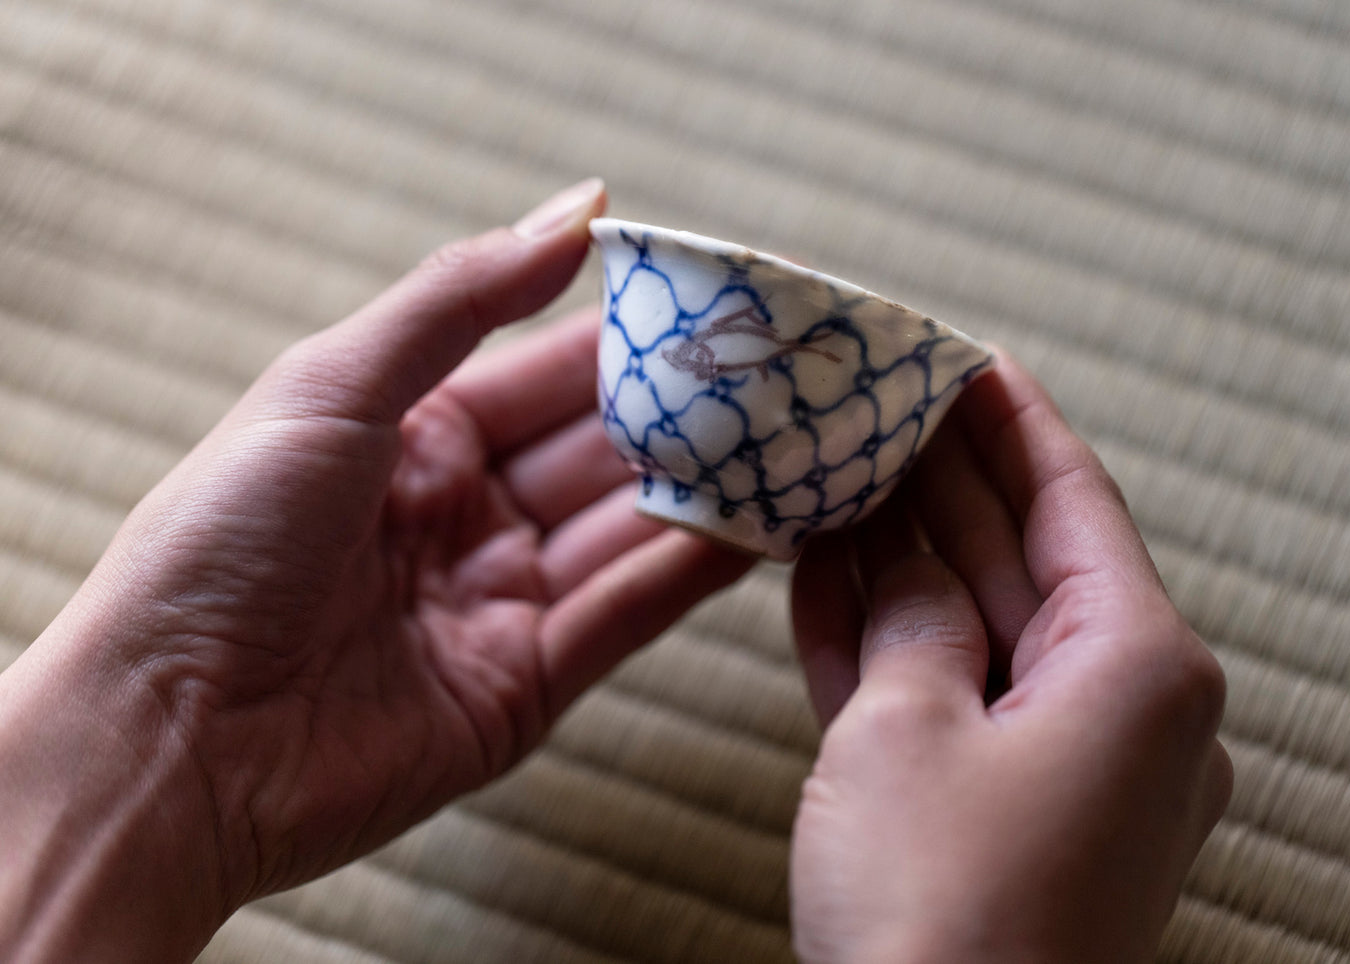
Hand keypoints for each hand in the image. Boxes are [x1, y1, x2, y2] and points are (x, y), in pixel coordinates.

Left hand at [0, 179, 752, 961]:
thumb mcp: (332, 386)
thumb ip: (460, 298)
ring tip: (799, 442)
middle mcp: (462, 513)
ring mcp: (497, 600)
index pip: (550, 371)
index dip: (634, 336)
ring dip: (708, 489)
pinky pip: (623, 614)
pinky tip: (758, 529)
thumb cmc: (220, 542)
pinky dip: (689, 573)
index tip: (721, 300)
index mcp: (411, 435)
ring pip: (627, 530)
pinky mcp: (523, 686)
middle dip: (690, 412)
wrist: (170, 738)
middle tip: (786, 372)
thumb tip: (580, 207)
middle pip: (602, 449)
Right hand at [789, 352, 1231, 962]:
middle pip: (1026, 560)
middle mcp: (1127, 711)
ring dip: (904, 562)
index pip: (1075, 501)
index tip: (966, 357)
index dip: (1013, 422)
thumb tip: (902, 560)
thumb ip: (910, 618)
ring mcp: (1068, 767)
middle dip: (945, 485)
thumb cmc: (940, 910)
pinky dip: (893, 648)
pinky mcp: (1009, 813)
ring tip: (834, 475)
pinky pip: (953, 703)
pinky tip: (825, 579)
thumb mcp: (904, 727)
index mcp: (1139, 667)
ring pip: (978, 632)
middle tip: (878, 404)